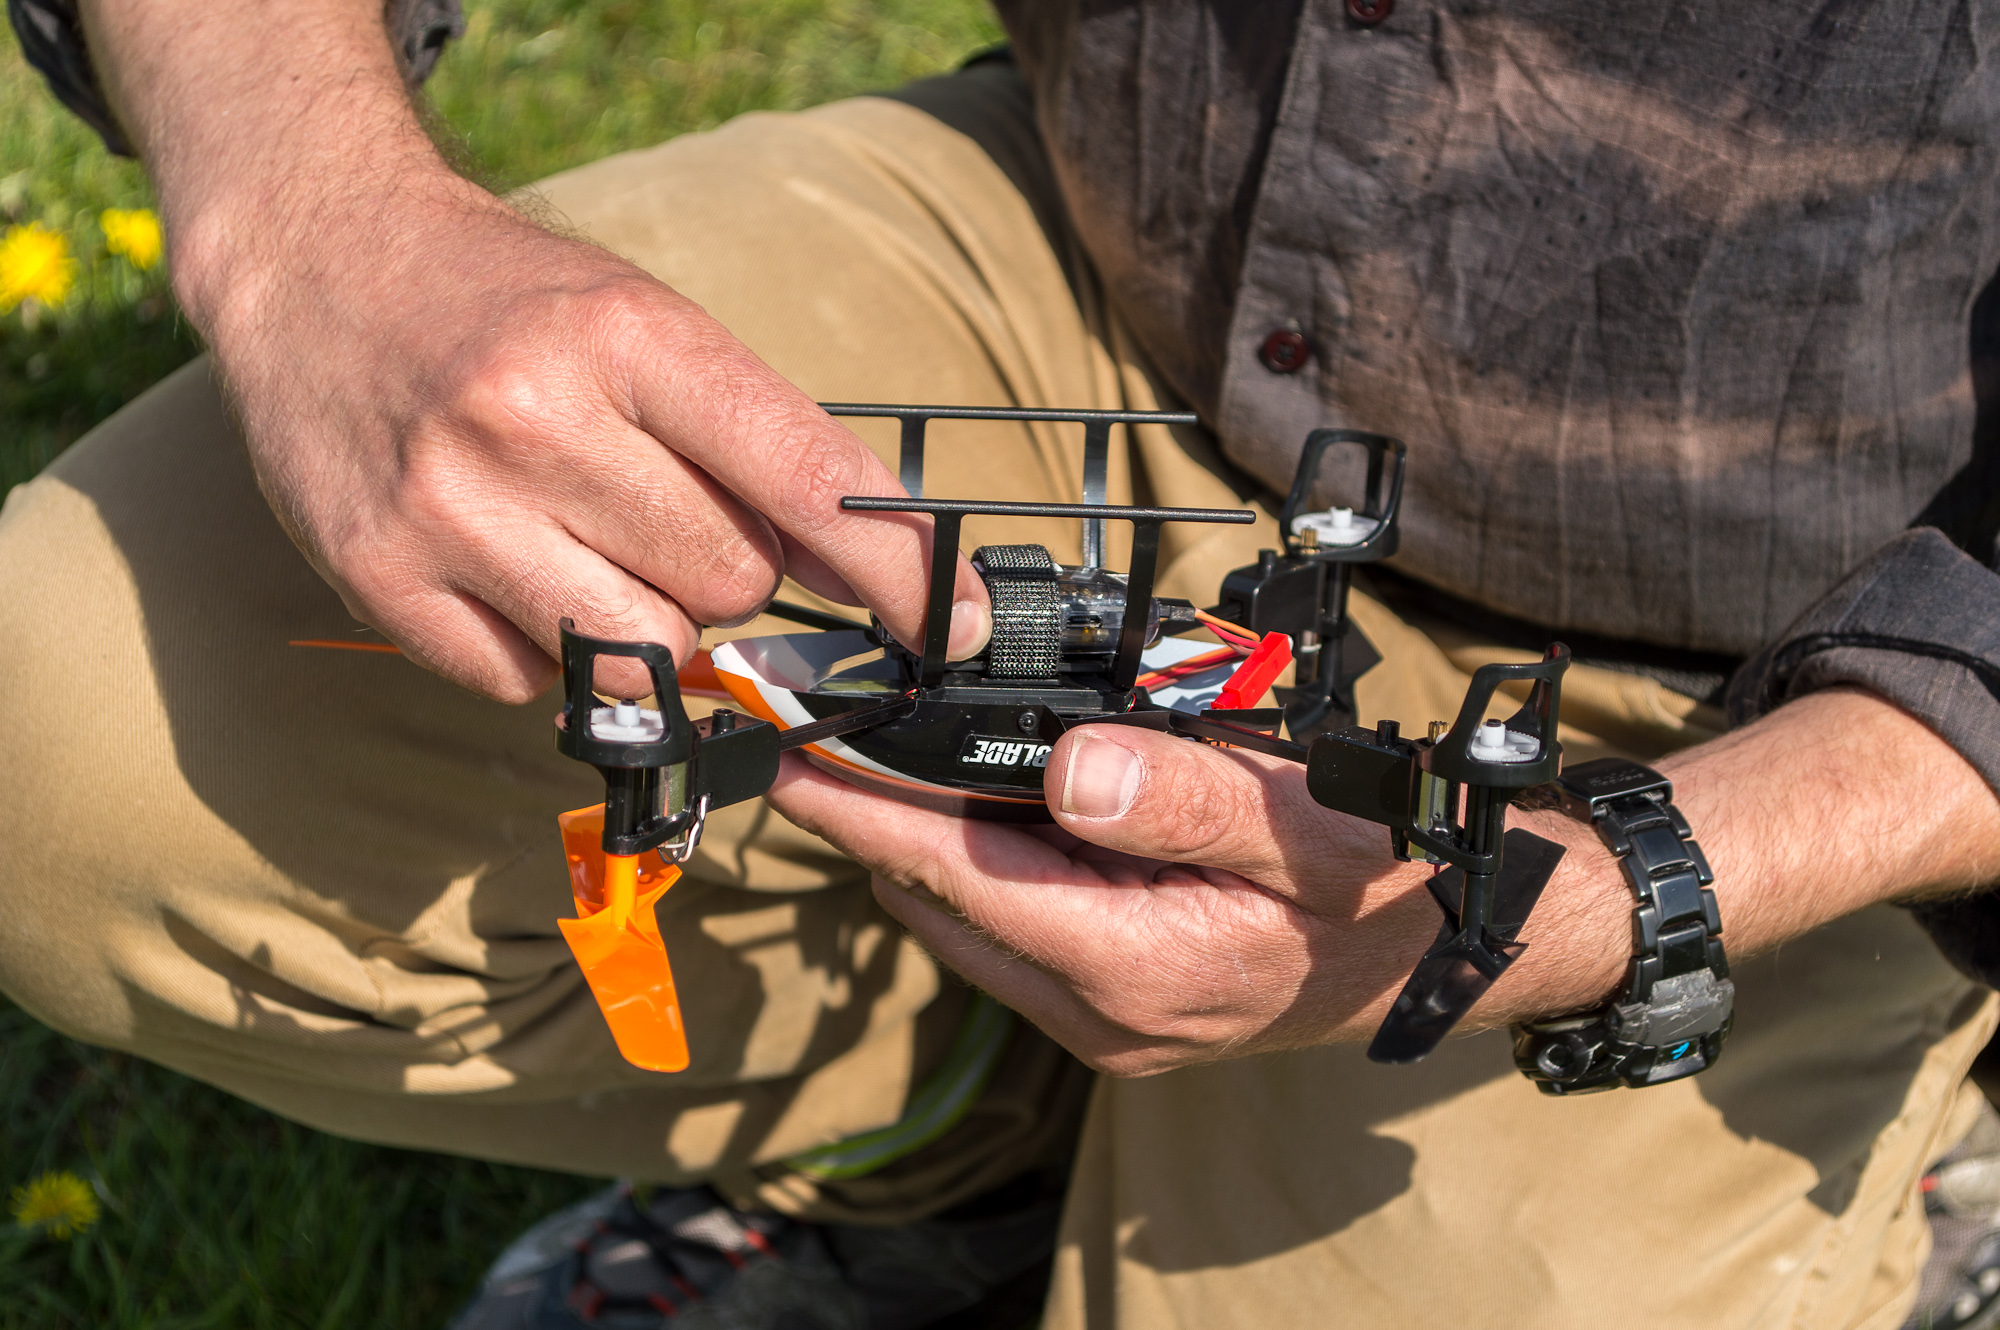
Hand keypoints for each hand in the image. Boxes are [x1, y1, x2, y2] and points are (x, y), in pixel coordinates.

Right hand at [90, 0, 986, 701]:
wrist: (320, 264)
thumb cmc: (514, 302)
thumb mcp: (646, 324)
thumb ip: (758, 443)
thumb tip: (876, 574)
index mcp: (624, 335)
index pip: (804, 478)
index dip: (897, 568)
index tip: (948, 621)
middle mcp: (532, 420)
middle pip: (729, 585)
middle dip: (728, 570)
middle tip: (662, 508)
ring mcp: (449, 509)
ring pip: (645, 655)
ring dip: (651, 622)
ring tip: (593, 540)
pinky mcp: (382, 581)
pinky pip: (538, 684)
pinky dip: (553, 648)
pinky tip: (513, 564)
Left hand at [771, 689, 1999, 1076]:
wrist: (1481, 940)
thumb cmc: (1406, 867)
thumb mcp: (1314, 819)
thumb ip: (1186, 796)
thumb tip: (1061, 768)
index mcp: (1141, 961)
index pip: (958, 873)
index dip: (861, 807)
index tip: (782, 751)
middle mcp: (1109, 1012)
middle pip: (946, 905)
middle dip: (872, 824)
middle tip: (809, 734)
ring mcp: (1116, 1023)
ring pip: (973, 928)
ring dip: (920, 849)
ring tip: (868, 761)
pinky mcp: (1130, 1010)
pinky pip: (1019, 938)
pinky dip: (980, 874)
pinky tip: (977, 812)